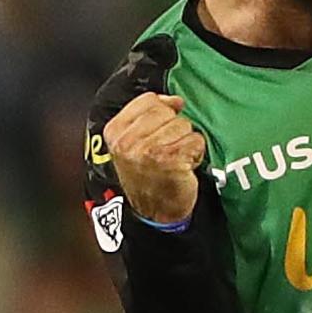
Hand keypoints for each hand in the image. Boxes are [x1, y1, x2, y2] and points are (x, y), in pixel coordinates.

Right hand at [102, 92, 204, 223]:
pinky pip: (196, 140)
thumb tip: (175, 100)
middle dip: (174, 129)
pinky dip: (195, 153)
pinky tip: (184, 166)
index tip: (163, 129)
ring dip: (185, 142)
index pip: (148, 100)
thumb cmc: (147, 176)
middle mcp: (128, 141)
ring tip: (175, 160)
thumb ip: (148, 115)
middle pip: (168, 112)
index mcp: (115, 132)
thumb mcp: (133, 143)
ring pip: (184, 125)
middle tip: (167, 151)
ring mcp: (148, 151)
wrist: (154, 212)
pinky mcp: (170, 160)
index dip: (163, 110)